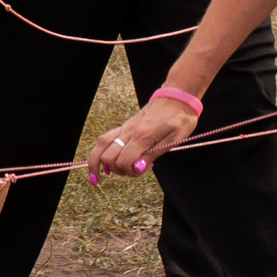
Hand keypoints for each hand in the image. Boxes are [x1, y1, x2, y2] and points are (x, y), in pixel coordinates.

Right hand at [85, 94, 200, 182]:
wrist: (177, 98)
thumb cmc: (179, 119)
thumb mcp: (174, 140)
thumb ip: (153, 154)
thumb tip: (137, 168)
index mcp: (142, 136)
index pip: (124, 162)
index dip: (130, 172)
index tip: (143, 170)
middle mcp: (129, 131)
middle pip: (108, 157)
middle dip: (118, 170)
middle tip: (133, 171)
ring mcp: (124, 128)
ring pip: (100, 146)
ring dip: (97, 163)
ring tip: (98, 177)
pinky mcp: (124, 127)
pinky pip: (105, 139)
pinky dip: (100, 153)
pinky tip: (104, 164)